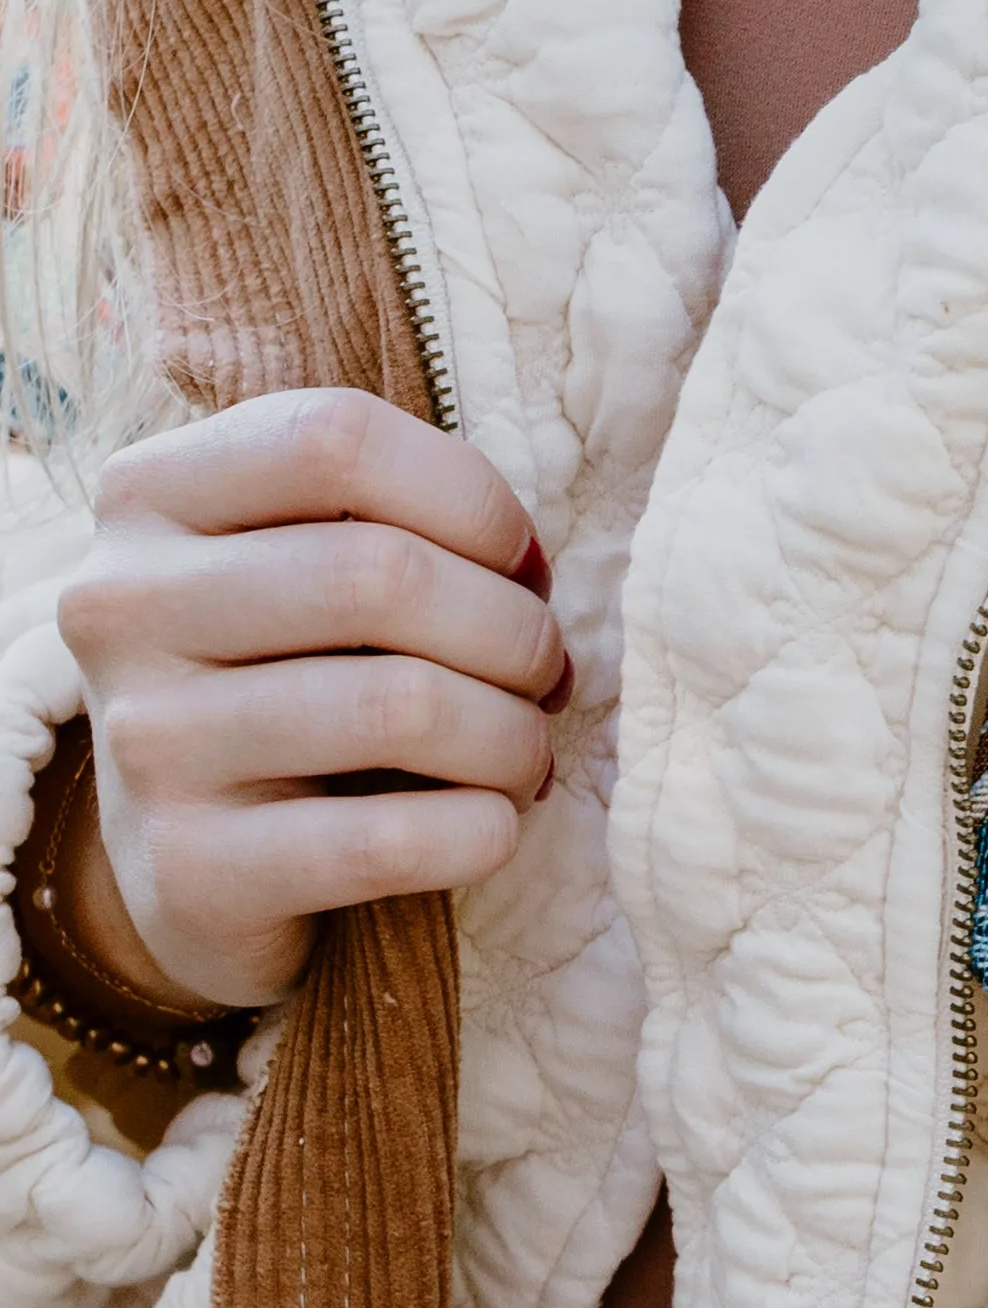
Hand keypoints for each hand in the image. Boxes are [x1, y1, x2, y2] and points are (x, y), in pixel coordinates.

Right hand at [55, 392, 567, 1015]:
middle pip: (381, 574)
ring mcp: (145, 742)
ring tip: (526, 755)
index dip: (471, 500)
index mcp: (147, 496)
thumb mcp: (299, 563)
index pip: (334, 439)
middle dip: (514, 631)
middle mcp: (121, 605)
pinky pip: (385, 842)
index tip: (522, 567)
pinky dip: (481, 831)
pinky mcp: (189, 868)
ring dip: (512, 737)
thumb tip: (530, 572)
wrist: (193, 867)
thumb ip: (389, 519)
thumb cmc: (287, 677)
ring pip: (399, 707)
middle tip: (547, 677)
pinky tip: (491, 825)